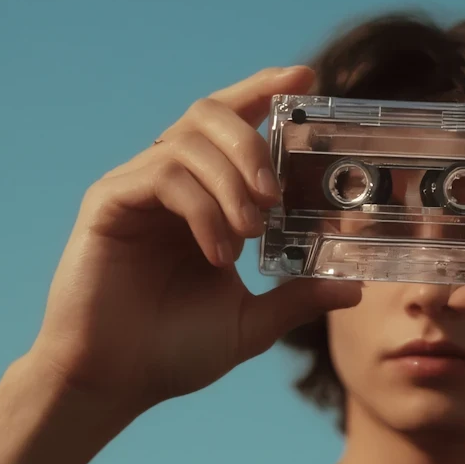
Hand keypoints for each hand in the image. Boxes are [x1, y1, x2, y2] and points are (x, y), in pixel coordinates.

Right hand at [28, 66, 360, 416]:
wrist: (116, 384)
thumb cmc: (174, 352)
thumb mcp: (252, 322)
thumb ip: (299, 297)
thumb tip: (356, 286)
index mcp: (200, 196)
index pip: (232, 123)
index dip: (265, 91)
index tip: (306, 79)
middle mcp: (166, 181)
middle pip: (209, 113)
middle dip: (252, 142)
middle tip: (276, 193)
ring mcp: (135, 188)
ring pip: (188, 141)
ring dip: (232, 183)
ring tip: (251, 233)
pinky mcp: (108, 202)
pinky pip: (164, 177)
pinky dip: (202, 209)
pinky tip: (217, 254)